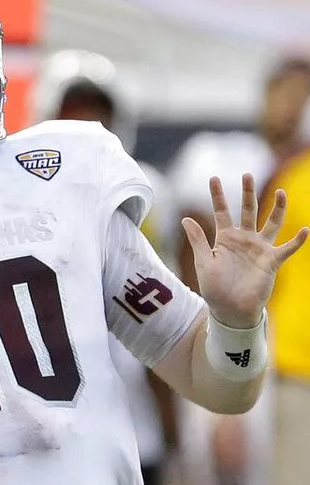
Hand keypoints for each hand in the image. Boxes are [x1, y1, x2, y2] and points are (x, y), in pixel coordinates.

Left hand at [182, 173, 308, 327]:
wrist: (230, 310)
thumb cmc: (215, 288)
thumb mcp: (203, 262)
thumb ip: (198, 240)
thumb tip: (186, 218)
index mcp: (224, 238)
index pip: (221, 211)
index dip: (218, 195)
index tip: (213, 177)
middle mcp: (244, 239)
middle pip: (248, 210)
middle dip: (247, 193)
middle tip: (246, 174)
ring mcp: (259, 249)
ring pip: (271, 223)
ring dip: (277, 208)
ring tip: (282, 192)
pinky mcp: (271, 261)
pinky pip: (287, 249)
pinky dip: (297, 240)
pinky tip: (305, 230)